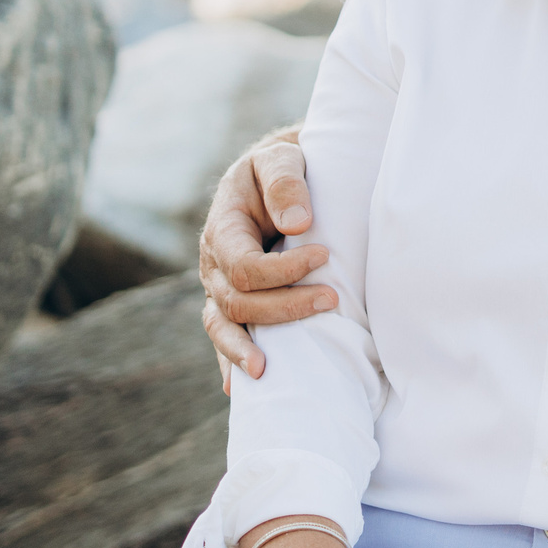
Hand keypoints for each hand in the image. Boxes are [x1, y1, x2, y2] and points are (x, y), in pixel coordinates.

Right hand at [198, 130, 333, 385]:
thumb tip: (298, 225)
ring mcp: (221, 286)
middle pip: (238, 301)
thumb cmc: (282, 167)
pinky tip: (240, 387)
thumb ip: (285, 183)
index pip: (243, 266)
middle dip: (285, 306)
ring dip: (249, 347)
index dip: (282, 270)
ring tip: (269, 370)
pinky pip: (225, 335)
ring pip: (225, 325)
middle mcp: (214, 263)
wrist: (279, 174)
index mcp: (223, 229)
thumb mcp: (279, 160)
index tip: (325, 255)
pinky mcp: (235, 301)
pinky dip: (230, 361)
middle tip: (333, 299)